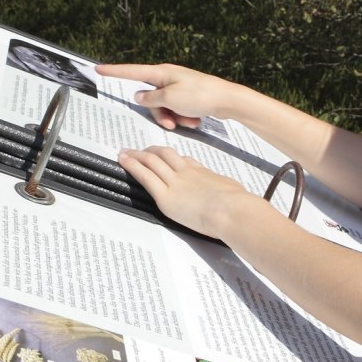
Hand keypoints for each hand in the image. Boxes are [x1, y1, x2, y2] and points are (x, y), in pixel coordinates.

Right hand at [96, 62, 243, 130]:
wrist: (227, 100)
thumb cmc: (200, 95)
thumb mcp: (170, 99)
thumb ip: (151, 99)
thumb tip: (139, 96)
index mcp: (162, 73)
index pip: (131, 71)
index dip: (114, 71)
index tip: (98, 68)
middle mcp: (168, 79)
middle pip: (150, 99)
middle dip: (160, 113)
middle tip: (172, 120)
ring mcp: (178, 88)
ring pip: (163, 108)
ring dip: (173, 118)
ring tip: (188, 120)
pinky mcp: (187, 98)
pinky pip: (177, 111)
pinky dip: (184, 117)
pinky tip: (195, 119)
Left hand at [118, 146, 254, 238]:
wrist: (232, 210)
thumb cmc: (238, 204)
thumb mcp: (233, 191)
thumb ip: (225, 191)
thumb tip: (233, 195)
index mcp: (203, 173)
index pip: (183, 161)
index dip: (170, 157)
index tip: (163, 156)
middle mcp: (186, 174)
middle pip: (164, 156)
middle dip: (150, 152)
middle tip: (139, 151)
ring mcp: (174, 183)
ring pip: (152, 162)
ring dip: (136, 155)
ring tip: (125, 153)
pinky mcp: (165, 197)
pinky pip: (145, 177)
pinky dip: (132, 166)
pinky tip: (123, 161)